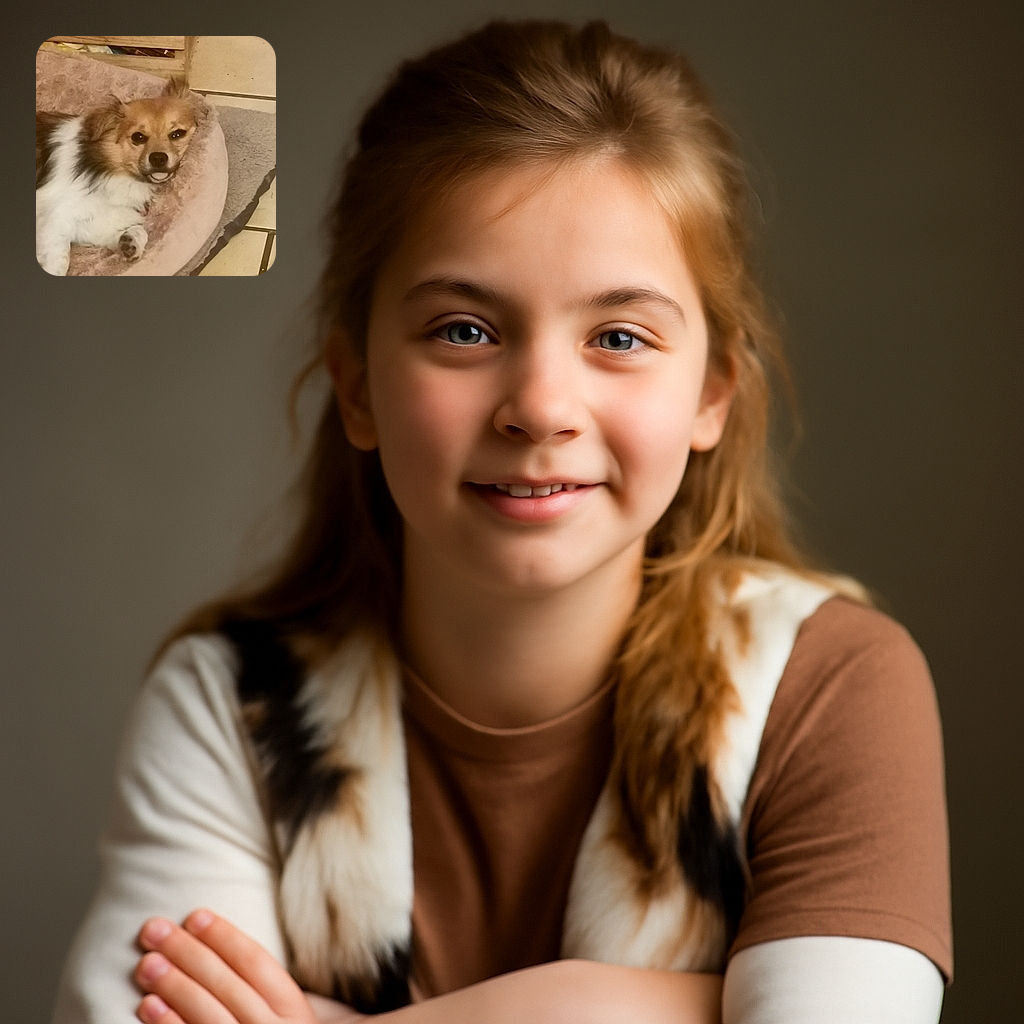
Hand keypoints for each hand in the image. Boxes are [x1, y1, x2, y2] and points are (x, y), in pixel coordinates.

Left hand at [134, 909, 364, 1023]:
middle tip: (153, 929)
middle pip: (228, 985)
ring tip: (145, 963)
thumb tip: (221, 952)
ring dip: (175, 986)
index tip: (195, 915)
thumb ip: (265, 996)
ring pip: (209, 1015)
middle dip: (189, 953)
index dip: (226, 937)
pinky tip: (148, 1007)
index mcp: (295, 1013)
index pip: (258, 964)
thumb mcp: (288, 1021)